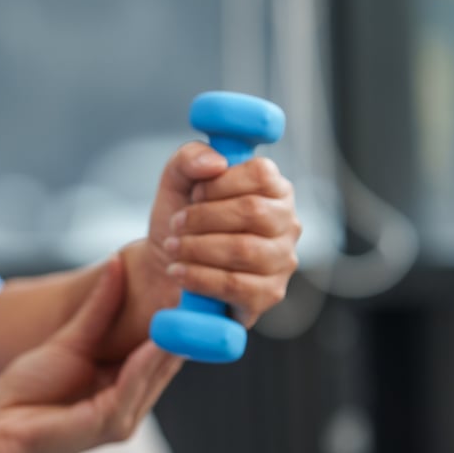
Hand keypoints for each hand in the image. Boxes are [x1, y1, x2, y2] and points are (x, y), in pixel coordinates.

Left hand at [0, 257, 183, 452]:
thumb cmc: (27, 390)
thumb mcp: (68, 341)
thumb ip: (97, 309)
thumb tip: (116, 264)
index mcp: (123, 385)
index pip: (161, 348)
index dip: (177, 317)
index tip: (190, 283)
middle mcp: (130, 403)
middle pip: (166, 359)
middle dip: (183, 325)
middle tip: (201, 288)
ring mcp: (122, 417)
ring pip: (155, 372)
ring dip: (172, 341)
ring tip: (188, 307)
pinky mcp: (109, 424)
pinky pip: (133, 387)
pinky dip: (146, 362)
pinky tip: (157, 339)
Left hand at [112, 142, 299, 359]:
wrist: (166, 265)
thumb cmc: (182, 219)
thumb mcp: (177, 181)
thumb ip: (190, 158)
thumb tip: (215, 162)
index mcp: (273, 189)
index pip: (262, 174)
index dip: (221, 183)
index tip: (194, 193)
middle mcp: (286, 223)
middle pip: (252, 211)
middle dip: (203, 217)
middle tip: (176, 224)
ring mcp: (282, 261)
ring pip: (244, 250)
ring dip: (197, 248)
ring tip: (173, 247)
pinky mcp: (268, 294)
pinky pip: (236, 285)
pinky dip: (199, 277)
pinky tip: (179, 272)